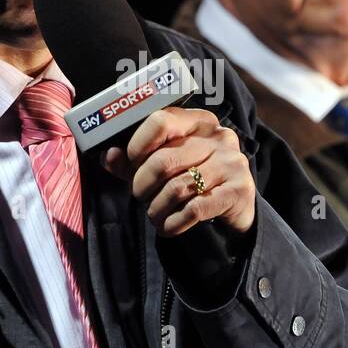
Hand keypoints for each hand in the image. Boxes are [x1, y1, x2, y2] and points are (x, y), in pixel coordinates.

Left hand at [101, 106, 256, 236]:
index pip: (160, 120)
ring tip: (154, 216)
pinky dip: (174, 223)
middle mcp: (219, 136)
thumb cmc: (194, 179)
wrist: (236, 206)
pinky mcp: (239, 190)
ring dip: (157, 209)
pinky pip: (194, 209)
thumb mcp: (166, 165)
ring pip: (177, 188)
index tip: (132, 163)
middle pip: (164, 160)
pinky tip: (169, 227)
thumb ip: (135, 160)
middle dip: (142, 185)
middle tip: (140, 196)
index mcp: (198, 121)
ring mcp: (231, 162)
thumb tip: (108, 156)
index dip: (138, 145)